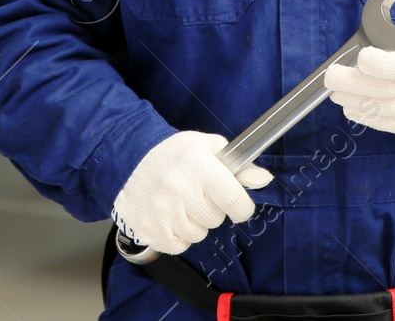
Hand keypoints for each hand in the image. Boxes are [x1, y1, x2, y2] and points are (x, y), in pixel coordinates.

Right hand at [109, 130, 272, 254]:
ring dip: (195, 223)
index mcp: (200, 168)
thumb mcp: (209, 148)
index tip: (237, 204)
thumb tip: (265, 179)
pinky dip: (178, 235)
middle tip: (198, 194)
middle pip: (216, 219)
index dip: (242, 206)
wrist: (130, 160)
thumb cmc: (174, 154)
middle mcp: (181, 191)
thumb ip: (239, 166)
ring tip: (181, 203)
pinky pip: (179, 245)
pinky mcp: (150, 230)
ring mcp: (163, 213)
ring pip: (198, 234)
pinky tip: (170, 215)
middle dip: (212, 209)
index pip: (236, 202)